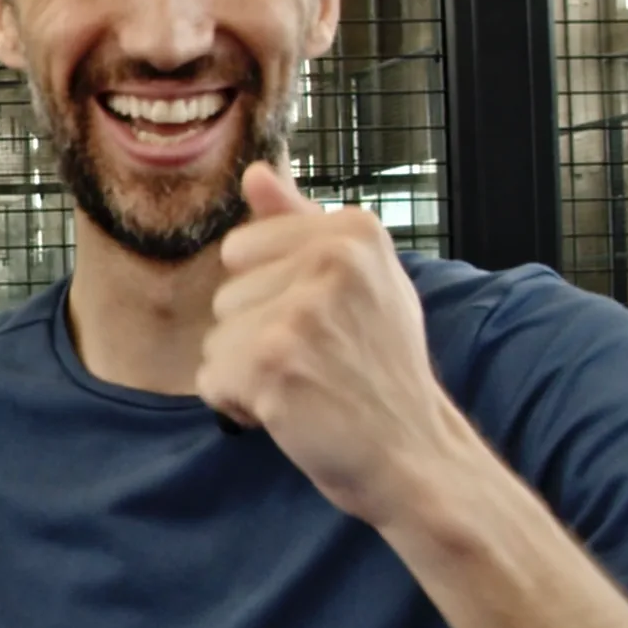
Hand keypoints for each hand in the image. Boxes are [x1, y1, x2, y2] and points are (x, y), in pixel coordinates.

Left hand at [197, 161, 454, 525]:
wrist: (414, 455)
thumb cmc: (381, 372)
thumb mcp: (359, 283)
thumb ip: (301, 223)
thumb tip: (254, 172)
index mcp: (354, 230)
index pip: (243, 250)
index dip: (270, 299)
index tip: (323, 328)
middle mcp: (332, 259)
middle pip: (227, 295)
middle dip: (257, 339)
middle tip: (319, 366)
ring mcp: (302, 311)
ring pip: (216, 339)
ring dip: (249, 375)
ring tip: (309, 388)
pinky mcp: (274, 362)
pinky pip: (213, 379)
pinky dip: (241, 407)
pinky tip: (292, 413)